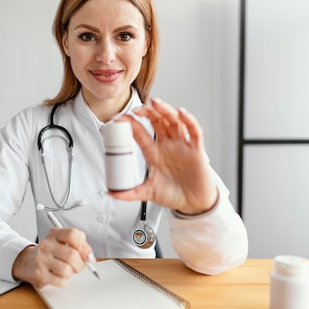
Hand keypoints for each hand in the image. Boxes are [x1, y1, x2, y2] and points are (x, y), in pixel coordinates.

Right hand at [11, 227, 94, 287]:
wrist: (27, 262)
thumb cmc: (50, 253)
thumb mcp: (63, 242)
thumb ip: (79, 246)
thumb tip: (90, 257)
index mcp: (54, 234)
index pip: (73, 234)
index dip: (83, 246)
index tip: (85, 253)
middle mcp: (46, 245)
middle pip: (72, 255)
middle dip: (80, 264)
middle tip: (77, 266)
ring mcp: (41, 259)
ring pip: (67, 270)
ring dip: (71, 273)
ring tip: (66, 270)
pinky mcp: (39, 274)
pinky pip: (61, 281)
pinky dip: (64, 281)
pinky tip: (59, 277)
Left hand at [110, 98, 217, 214]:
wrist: (193, 204)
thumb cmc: (173, 195)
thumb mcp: (148, 192)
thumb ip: (129, 193)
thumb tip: (111, 193)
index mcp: (154, 153)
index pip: (140, 133)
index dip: (130, 124)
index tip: (118, 119)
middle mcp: (167, 145)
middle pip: (157, 121)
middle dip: (147, 112)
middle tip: (137, 108)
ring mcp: (182, 146)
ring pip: (174, 121)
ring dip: (166, 111)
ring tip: (156, 103)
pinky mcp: (196, 150)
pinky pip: (194, 132)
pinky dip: (189, 121)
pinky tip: (182, 114)